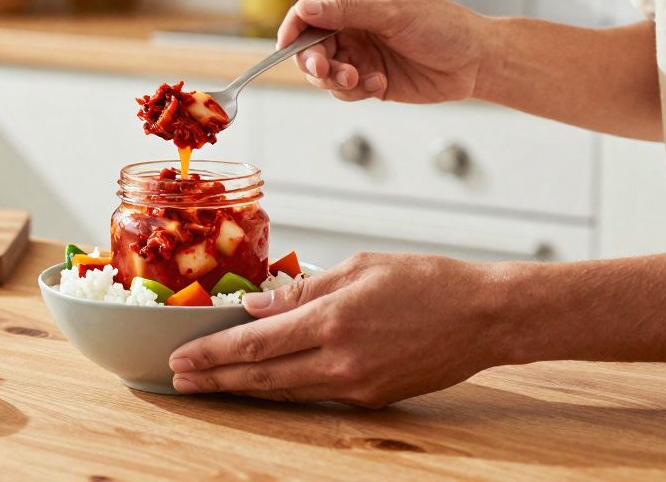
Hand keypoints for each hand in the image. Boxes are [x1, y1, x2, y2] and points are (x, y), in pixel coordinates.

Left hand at [167, 252, 510, 407]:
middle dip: (214, 378)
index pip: (256, 344)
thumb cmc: (428, 281)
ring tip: (207, 384)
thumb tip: (255, 306)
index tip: (181, 356)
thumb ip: (302, 290)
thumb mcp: (359, 267)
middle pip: (261, 376)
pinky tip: (259, 382)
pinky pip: (313, 394)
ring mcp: (357, 386)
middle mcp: (341, 361)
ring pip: (284, 392)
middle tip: (178, 378)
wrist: (486, 318)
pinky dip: (280, 389)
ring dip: (241, 388)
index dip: (213, 353)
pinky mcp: (372, 398)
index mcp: (334, 320)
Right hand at [279, 0, 489, 103]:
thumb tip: (304, 9)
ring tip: (362, 80)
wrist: (477, 62)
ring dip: (337, 80)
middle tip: (327, 72)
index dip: (293, 30)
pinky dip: (357, 92)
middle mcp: (351, 27)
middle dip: (315, 63)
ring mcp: (359, 55)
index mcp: (354, 0)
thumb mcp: (394, 13)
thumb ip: (347, 12)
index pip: (308, 13)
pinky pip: (344, 92)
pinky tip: (381, 85)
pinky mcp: (368, 81)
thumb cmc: (444, 26)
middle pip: (310, 48)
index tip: (285, 47)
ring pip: (324, 74)